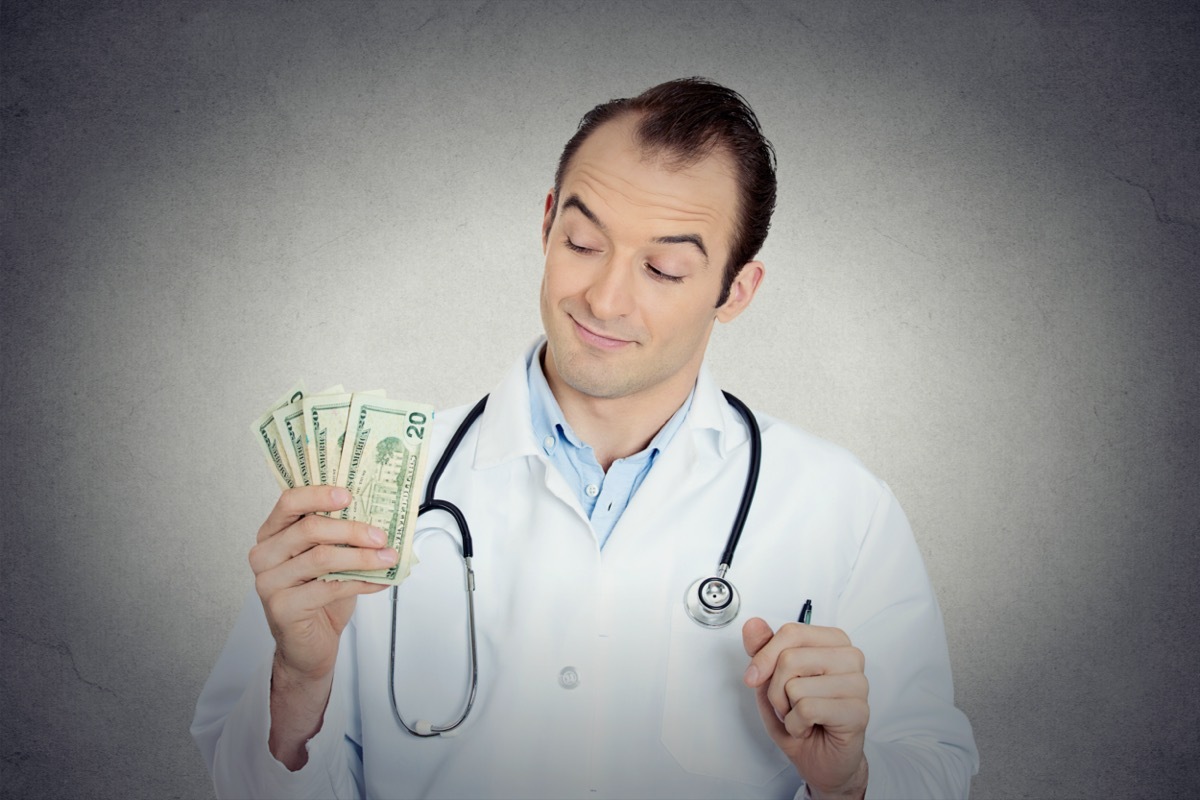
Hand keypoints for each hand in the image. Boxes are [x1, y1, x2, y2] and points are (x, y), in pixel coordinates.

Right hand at [250, 485, 396, 681]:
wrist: (307, 644)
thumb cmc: (317, 596)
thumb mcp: (327, 559)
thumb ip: (339, 536)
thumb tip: (379, 517)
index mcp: (273, 533)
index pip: (289, 502)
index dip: (319, 495)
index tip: (349, 495)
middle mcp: (265, 554)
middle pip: (309, 529)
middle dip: (352, 530)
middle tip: (380, 535)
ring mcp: (269, 582)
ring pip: (321, 558)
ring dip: (361, 557)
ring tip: (387, 558)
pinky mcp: (282, 607)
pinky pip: (328, 588)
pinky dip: (360, 582)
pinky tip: (379, 581)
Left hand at [742, 618, 869, 799]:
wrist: (821, 758)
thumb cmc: (801, 715)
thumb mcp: (772, 680)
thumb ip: (762, 649)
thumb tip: (753, 624)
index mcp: (833, 641)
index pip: (792, 632)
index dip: (764, 656)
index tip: (754, 676)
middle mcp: (850, 657)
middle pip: (790, 658)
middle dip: (775, 689)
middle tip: (789, 704)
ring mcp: (858, 683)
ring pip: (796, 686)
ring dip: (787, 710)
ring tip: (802, 717)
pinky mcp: (858, 711)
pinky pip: (807, 709)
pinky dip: (797, 725)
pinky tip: (810, 728)